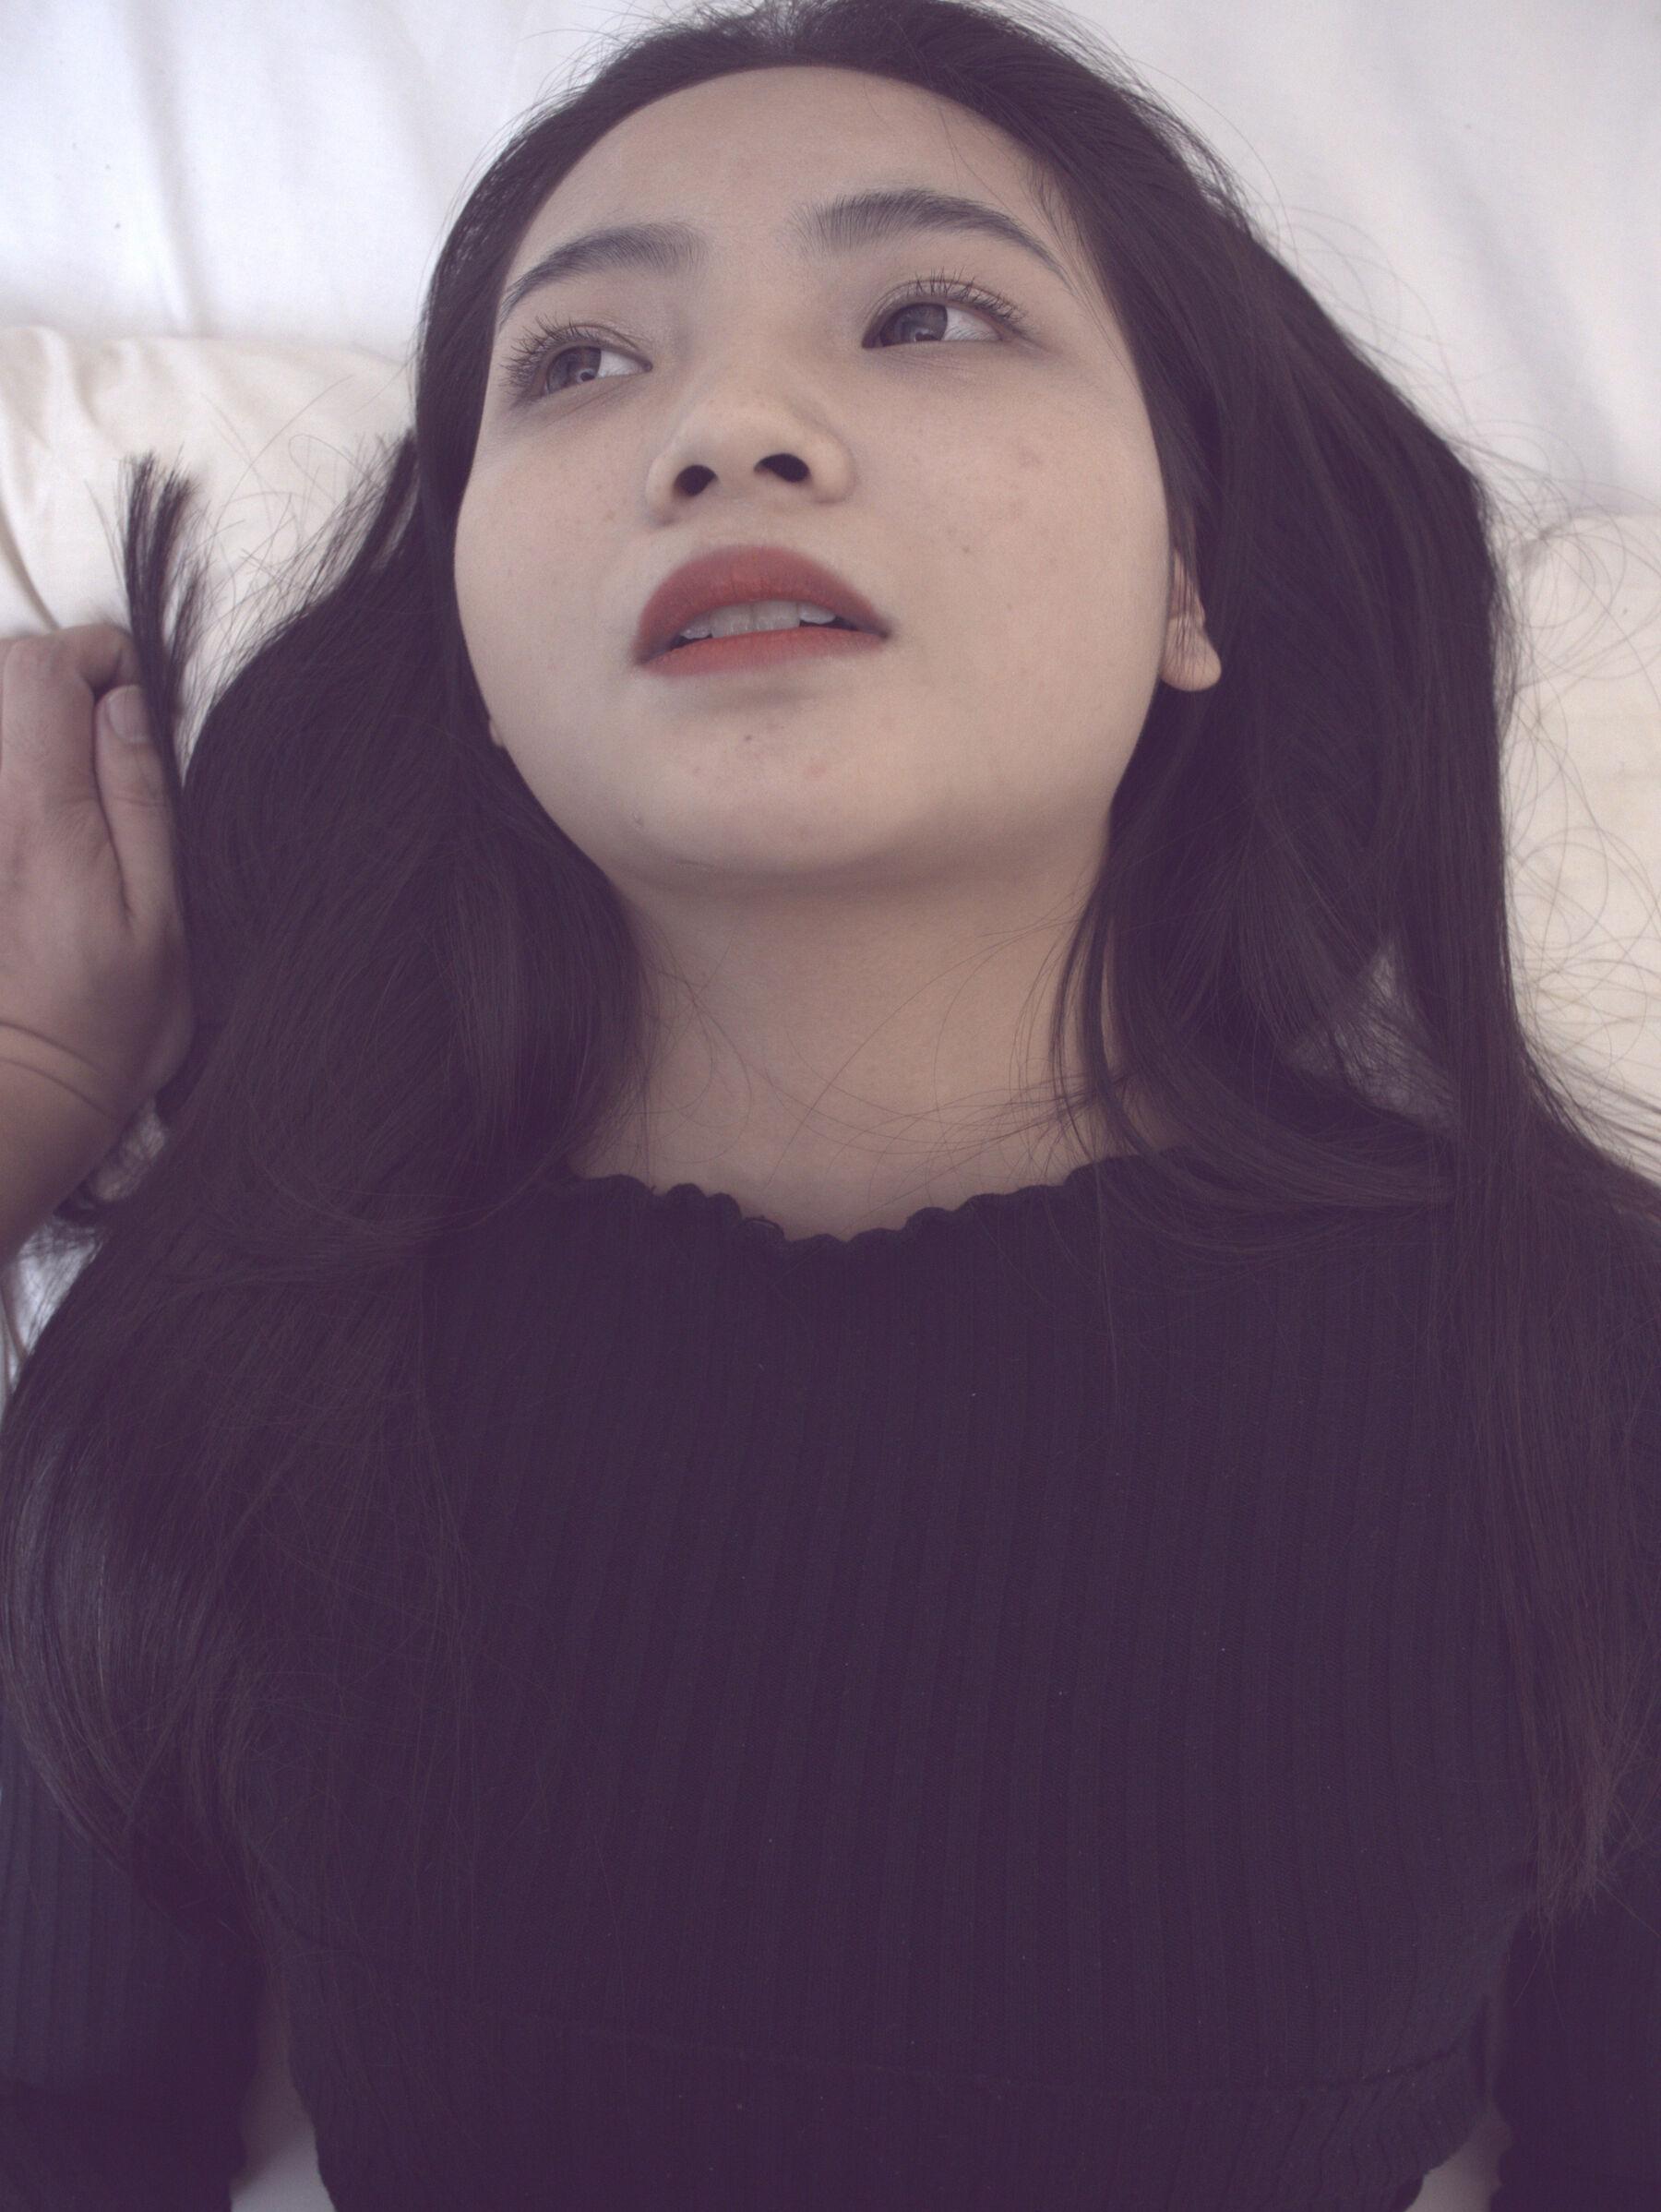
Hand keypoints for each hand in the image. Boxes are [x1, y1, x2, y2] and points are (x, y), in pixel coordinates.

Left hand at [0, 626, 193, 1156]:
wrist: (16, 1098)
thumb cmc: (104, 1024)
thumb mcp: (161, 917)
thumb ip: (141, 799)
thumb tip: (128, 706)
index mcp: (39, 813)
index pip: (41, 669)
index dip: (95, 659)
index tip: (133, 701)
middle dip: (53, 682)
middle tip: (103, 735)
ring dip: (24, 729)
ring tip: (66, 777)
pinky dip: (11, 775)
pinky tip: (34, 824)